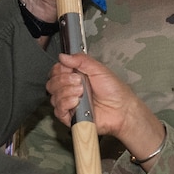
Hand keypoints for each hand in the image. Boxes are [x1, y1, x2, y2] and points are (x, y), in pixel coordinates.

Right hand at [48, 53, 166, 159]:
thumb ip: (81, 60)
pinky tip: (76, 102)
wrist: (122, 109)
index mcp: (74, 77)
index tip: (71, 69)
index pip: (55, 72)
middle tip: (79, 81)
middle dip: (64, 80)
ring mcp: (69, 104)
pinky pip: (58, 111)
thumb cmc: (114, 91)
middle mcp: (69, 90)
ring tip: (81, 92)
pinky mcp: (70, 118)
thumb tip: (63, 56)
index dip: (60, 70)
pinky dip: (66, 104)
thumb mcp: (98, 69)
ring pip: (54, 97)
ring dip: (67, 92)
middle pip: (51, 84)